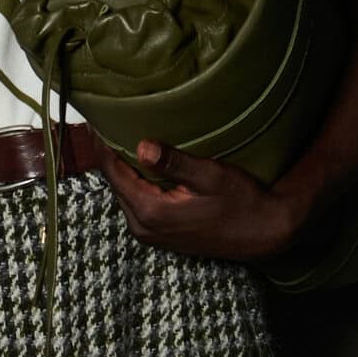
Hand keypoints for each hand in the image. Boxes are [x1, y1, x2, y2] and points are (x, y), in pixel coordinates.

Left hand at [96, 135, 309, 264]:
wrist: (262, 234)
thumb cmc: (241, 203)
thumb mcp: (210, 176)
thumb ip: (175, 162)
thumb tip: (142, 146)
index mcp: (150, 211)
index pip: (113, 173)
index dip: (103, 145)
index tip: (96, 121)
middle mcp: (142, 227)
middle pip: (115, 184)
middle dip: (110, 155)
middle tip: (107, 124)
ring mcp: (149, 234)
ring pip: (125, 193)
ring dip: (123, 168)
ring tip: (120, 138)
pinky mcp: (158, 235)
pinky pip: (137, 202)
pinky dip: (135, 182)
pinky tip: (142, 164)